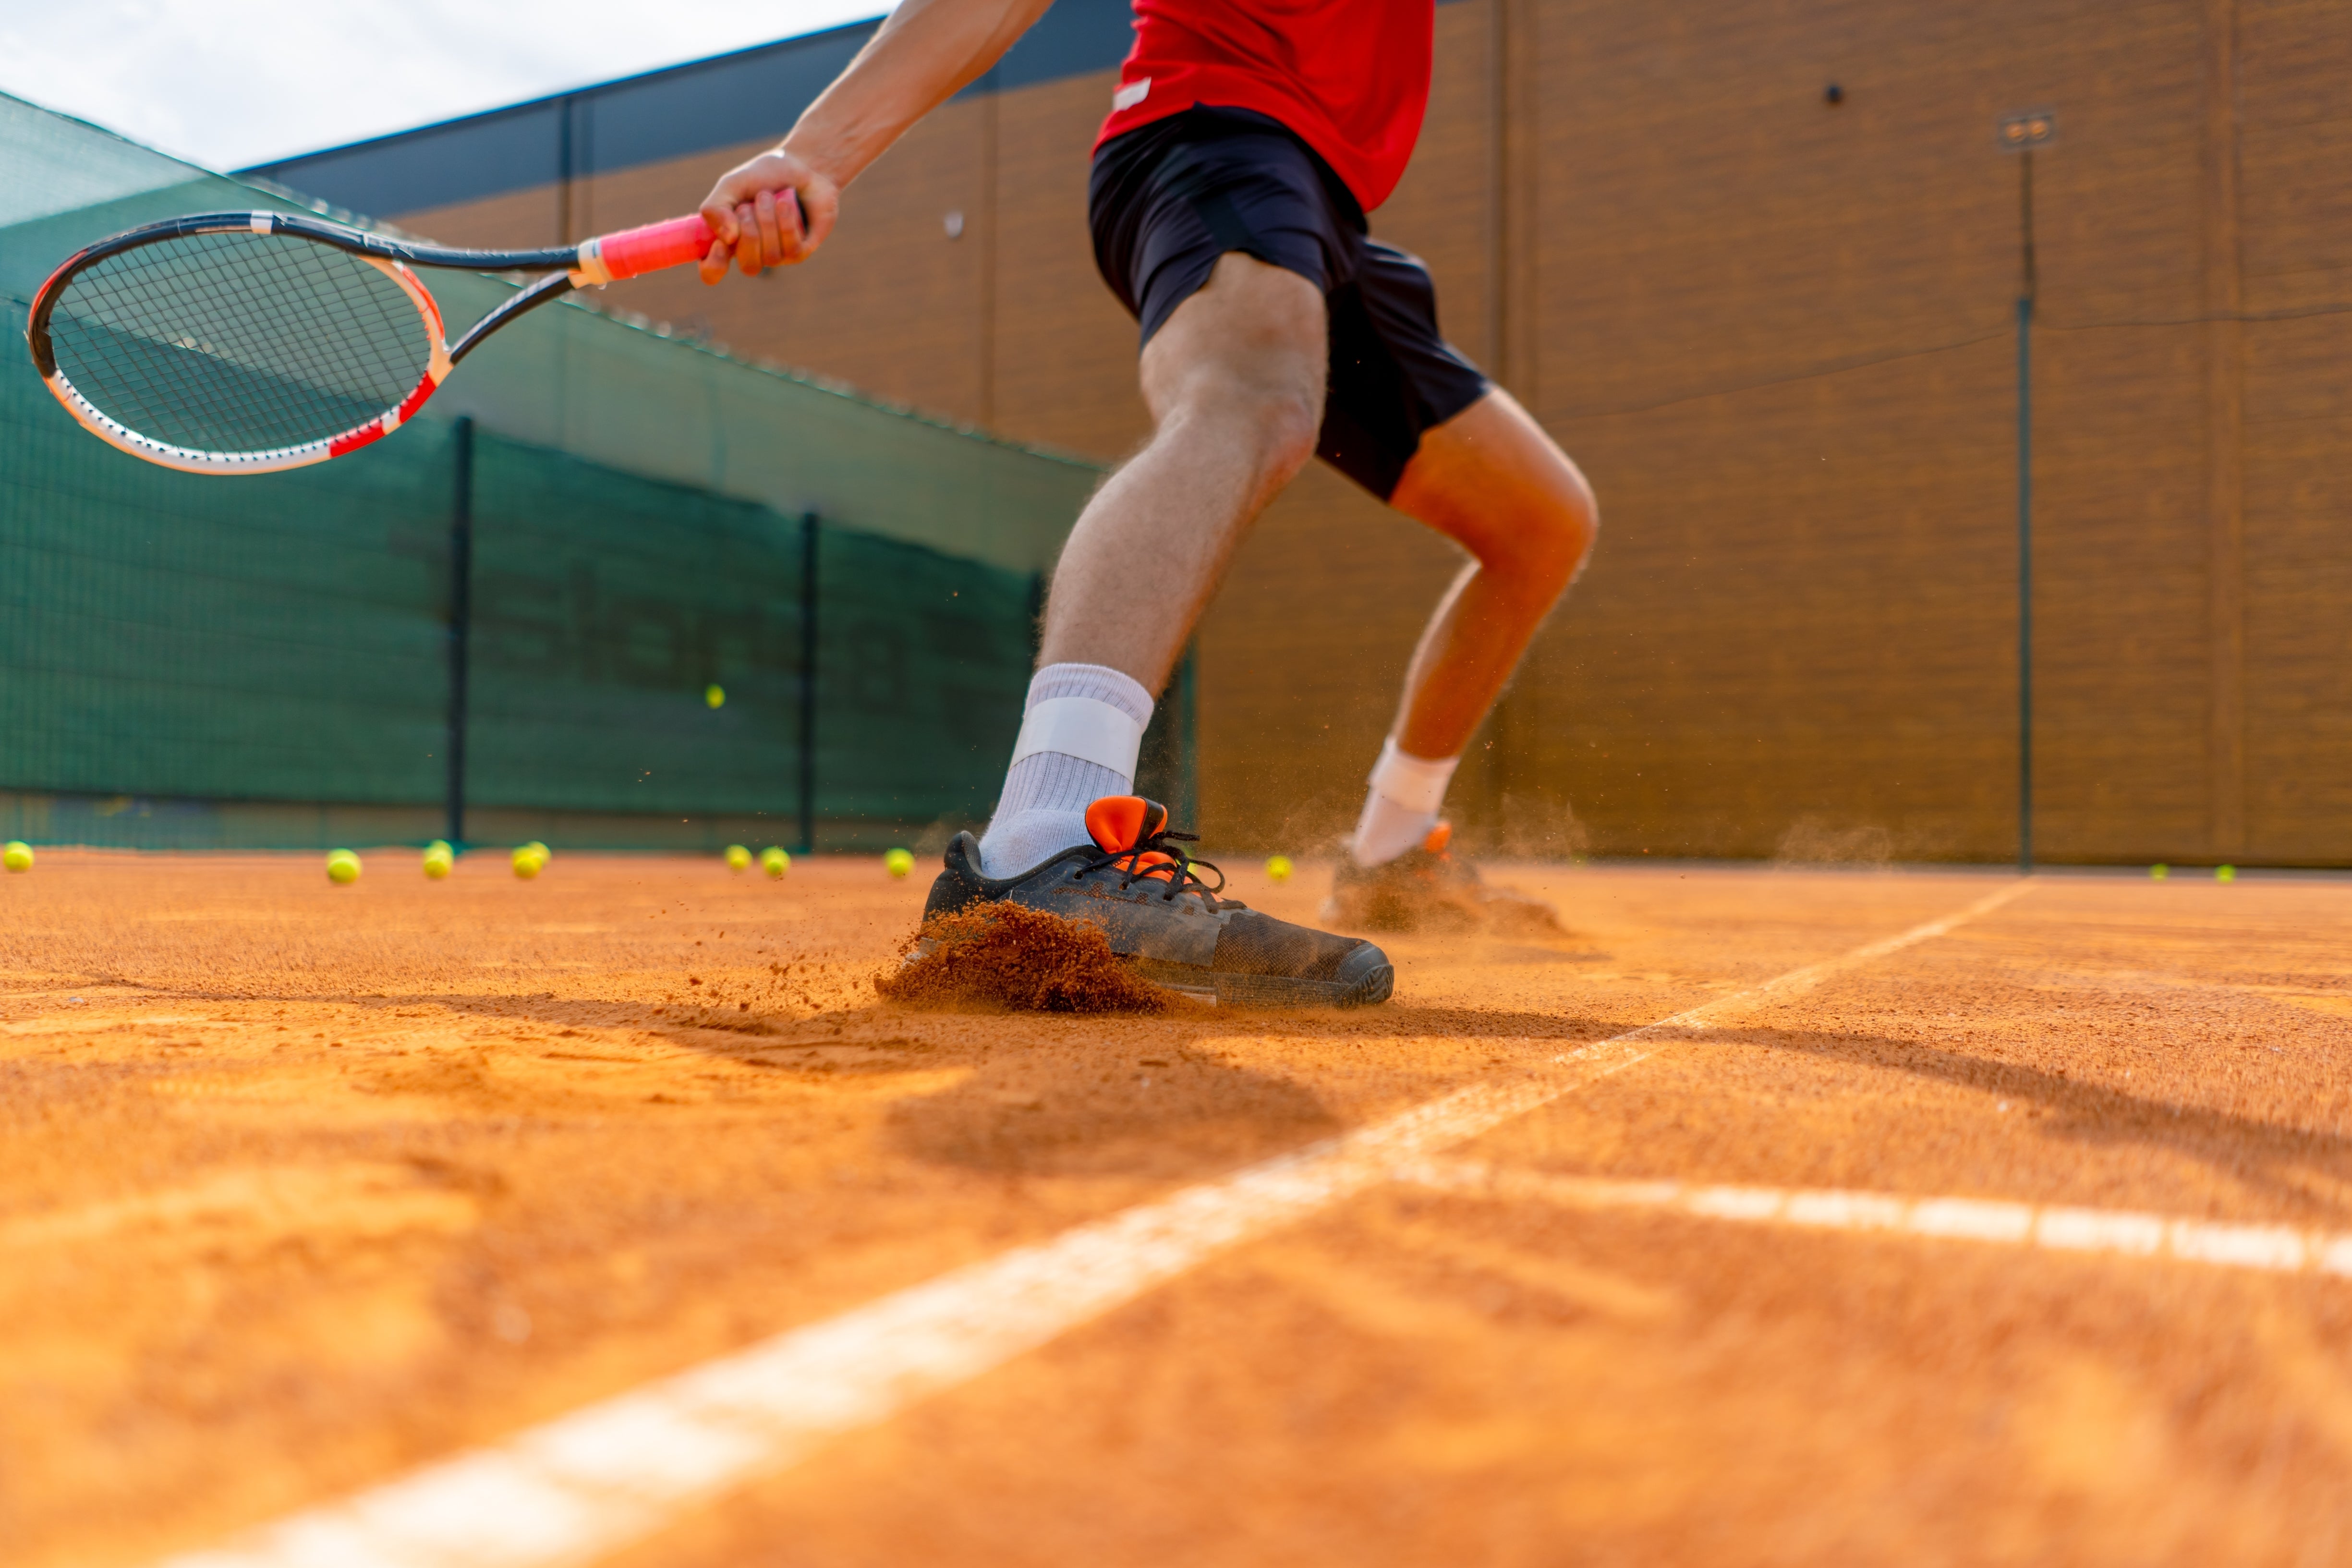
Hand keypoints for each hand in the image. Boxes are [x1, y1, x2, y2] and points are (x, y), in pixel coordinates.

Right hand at [697, 149, 839, 281]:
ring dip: (768, 221)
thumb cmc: (764, 176)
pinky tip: (786, 204)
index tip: (721, 243)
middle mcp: (753, 253)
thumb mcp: (731, 184)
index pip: (712, 273)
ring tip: (770, 197)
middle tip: (751, 204)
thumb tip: (727, 237)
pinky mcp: (801, 251)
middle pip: (748, 266)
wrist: (801, 166)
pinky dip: (786, 223)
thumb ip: (716, 207)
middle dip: (749, 231)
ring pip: (771, 257)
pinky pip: (792, 249)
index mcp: (728, 241)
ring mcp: (778, 255)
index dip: (714, 266)